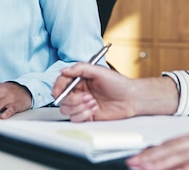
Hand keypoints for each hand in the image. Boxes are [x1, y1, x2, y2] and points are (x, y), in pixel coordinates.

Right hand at [52, 63, 176, 121]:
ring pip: (67, 109)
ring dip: (79, 107)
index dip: (57, 87)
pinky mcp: (86, 116)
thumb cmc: (118, 83)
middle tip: (87, 97)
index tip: (58, 92)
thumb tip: (64, 70)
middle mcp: (79, 92)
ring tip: (93, 102)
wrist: (131, 98)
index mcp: (80, 80)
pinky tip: (95, 109)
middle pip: (62, 98)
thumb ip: (80, 69)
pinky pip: (75, 118)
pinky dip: (83, 114)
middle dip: (73, 99)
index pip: (61, 83)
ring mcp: (82, 104)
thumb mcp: (99, 71)